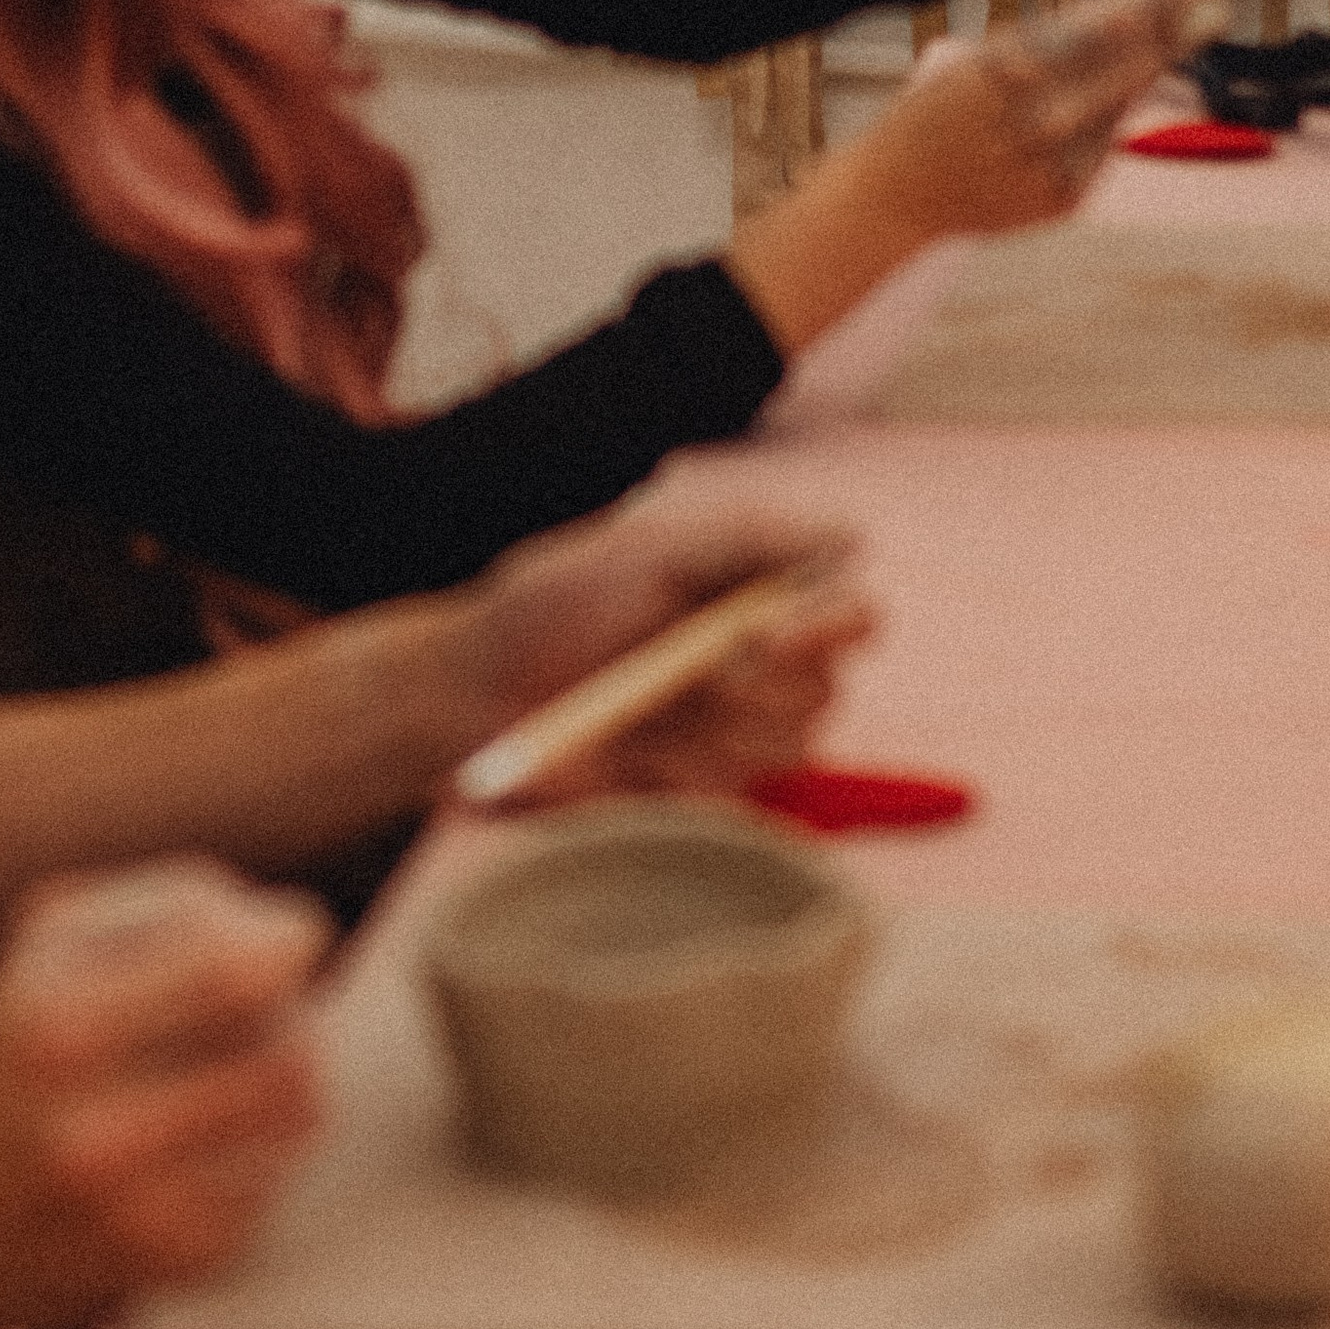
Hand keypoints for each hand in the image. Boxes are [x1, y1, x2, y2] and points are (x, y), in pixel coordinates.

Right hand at [0, 860, 328, 1328]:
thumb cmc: (13, 1048)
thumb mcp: (52, 939)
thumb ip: (173, 902)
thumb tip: (292, 930)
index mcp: (59, 1027)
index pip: (234, 972)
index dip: (287, 943)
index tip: (282, 942)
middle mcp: (93, 1131)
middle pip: (284, 1047)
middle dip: (288, 1011)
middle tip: (256, 1008)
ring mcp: (138, 1210)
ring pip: (297, 1112)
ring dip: (287, 1072)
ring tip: (239, 1063)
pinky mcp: (177, 1261)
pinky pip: (279, 1176)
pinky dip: (263, 1144)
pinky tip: (210, 1136)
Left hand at [464, 488, 875, 801]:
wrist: (477, 697)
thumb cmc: (553, 607)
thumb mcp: (645, 553)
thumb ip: (748, 539)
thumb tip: (851, 536)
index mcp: (756, 593)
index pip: (850, 609)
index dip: (832, 622)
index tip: (770, 634)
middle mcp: (763, 663)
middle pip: (828, 684)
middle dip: (759, 682)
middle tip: (690, 673)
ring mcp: (737, 732)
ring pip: (791, 742)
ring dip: (716, 725)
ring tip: (645, 705)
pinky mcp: (707, 789)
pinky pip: (737, 792)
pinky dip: (683, 768)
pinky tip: (634, 751)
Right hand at [862, 0, 1234, 239]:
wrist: (899, 194)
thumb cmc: (940, 113)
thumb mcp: (982, 62)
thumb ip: (1052, 45)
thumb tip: (1132, 19)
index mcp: (1011, 69)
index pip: (1099, 26)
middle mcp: (1042, 118)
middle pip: (1127, 65)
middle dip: (1175, 28)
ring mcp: (1059, 162)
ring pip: (1125, 101)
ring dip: (1158, 62)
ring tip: (1199, 20)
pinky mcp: (1068, 196)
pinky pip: (1106, 144)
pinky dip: (1114, 113)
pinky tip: (1120, 84)